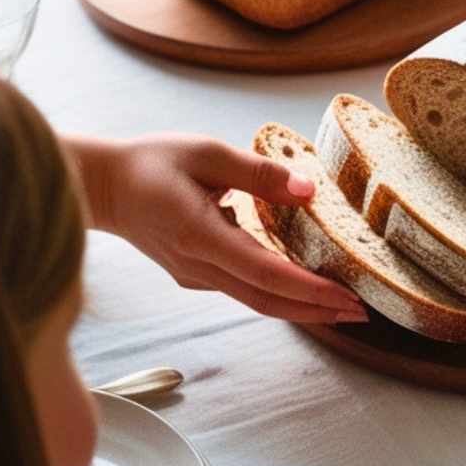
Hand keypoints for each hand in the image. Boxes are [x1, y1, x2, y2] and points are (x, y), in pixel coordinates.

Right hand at [70, 134, 367, 323]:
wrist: (102, 187)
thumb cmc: (150, 163)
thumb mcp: (206, 152)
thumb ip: (259, 173)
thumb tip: (308, 190)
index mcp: (200, 236)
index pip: (266, 273)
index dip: (309, 289)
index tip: (348, 297)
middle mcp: (199, 266)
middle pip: (267, 301)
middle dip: (317, 311)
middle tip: (362, 313)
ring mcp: (196, 275)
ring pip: (257, 301)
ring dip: (301, 306)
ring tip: (343, 306)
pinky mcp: (196, 274)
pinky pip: (245, 289)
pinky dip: (278, 292)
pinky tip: (304, 286)